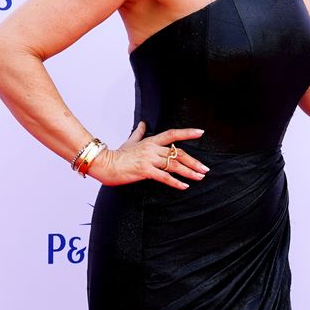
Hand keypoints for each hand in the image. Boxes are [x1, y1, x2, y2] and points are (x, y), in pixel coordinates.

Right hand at [89, 122, 209, 189]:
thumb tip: (142, 123)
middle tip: (205, 169)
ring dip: (189, 172)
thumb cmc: (117, 154)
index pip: (172, 134)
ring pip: (174, 165)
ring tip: (200, 177)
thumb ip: (139, 132)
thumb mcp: (130, 141)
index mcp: (150, 141)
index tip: (201, 133)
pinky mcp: (145, 171)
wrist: (104, 164)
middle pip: (178, 153)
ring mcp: (149, 160)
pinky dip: (176, 182)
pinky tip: (184, 186)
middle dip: (194, 162)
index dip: (187, 133)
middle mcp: (152, 149)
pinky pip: (165, 177)